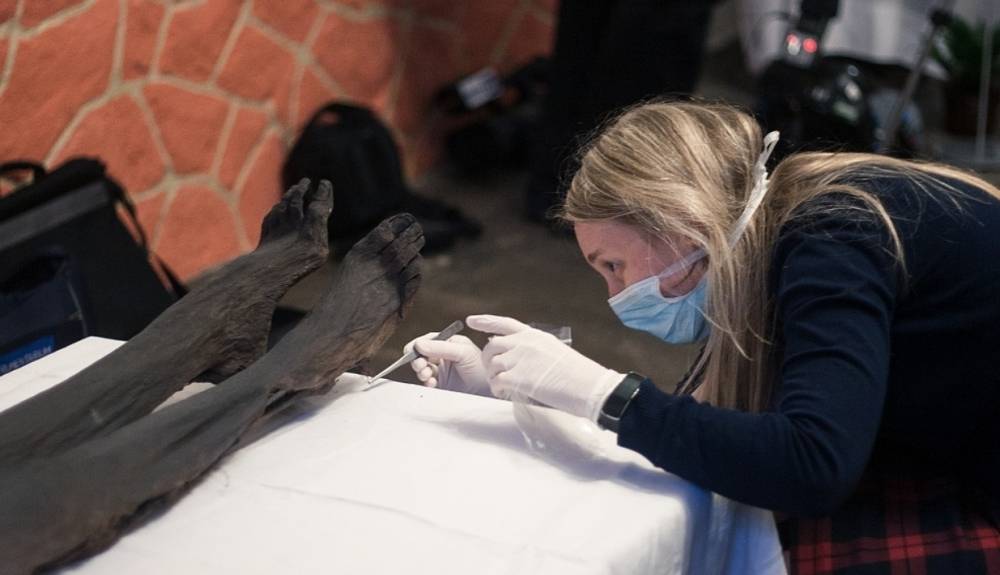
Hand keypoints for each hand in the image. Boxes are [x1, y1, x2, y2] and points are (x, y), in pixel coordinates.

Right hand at [404, 333, 490, 395]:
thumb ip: (440, 347)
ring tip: (427, 375)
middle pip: (422, 354)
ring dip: (421, 371)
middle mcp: (444, 355)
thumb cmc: (481, 369)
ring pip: (422, 368)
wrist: (489, 392)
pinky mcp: (441, 385)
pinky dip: (426, 383)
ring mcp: (442, 371)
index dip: (418, 345)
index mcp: (450, 343)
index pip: (428, 340)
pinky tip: (432, 384)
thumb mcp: (462, 353)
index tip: (412, 350)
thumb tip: (418, 344)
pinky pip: (426, 382)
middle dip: (418, 359)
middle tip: (420, 365)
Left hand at [468, 314, 623, 420]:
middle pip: (492, 347)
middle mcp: (524, 343)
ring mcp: (520, 359)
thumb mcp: (555, 351)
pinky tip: (505, 392)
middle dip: (489, 360)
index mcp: (534, 335)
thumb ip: (534, 350)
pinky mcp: (518, 378)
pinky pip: (496, 382)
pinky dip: (497, 389)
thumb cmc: (578, 374)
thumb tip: (518, 357)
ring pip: (491, 365)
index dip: (486, 321)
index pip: (504, 323)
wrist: (589, 386)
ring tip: (503, 386)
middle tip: (495, 373)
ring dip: (493, 377)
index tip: (471, 320)